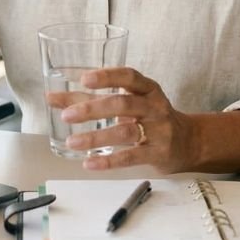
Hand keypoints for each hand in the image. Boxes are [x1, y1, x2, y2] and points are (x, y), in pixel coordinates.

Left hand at [50, 67, 199, 173]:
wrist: (188, 142)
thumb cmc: (150, 117)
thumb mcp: (127, 102)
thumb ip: (89, 98)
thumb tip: (51, 96)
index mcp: (147, 89)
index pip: (129, 76)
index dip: (107, 76)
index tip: (84, 78)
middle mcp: (154, 106)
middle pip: (123, 104)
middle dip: (93, 109)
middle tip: (67, 115)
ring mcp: (158, 130)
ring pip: (126, 132)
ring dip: (96, 136)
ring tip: (72, 141)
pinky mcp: (158, 153)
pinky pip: (131, 157)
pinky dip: (108, 161)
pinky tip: (89, 162)